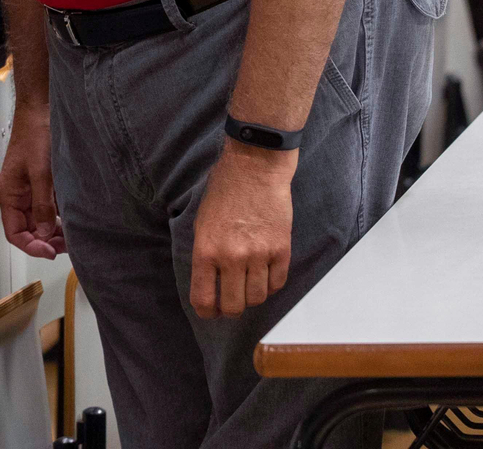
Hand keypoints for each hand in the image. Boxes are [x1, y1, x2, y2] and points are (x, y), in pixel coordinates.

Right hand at [0, 102, 63, 258]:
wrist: (41, 110)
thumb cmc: (36, 136)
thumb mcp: (41, 171)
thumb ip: (42, 204)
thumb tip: (46, 234)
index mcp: (9, 195)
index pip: (15, 233)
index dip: (32, 246)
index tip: (52, 252)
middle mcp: (17, 197)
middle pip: (28, 231)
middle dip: (46, 242)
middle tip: (69, 246)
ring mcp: (30, 191)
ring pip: (40, 222)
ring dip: (55, 232)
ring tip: (75, 236)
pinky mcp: (43, 185)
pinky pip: (49, 209)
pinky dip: (60, 218)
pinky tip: (75, 219)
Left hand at [189, 142, 295, 317]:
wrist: (254, 169)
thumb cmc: (223, 192)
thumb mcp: (201, 223)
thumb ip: (206, 254)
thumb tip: (210, 283)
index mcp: (206, 250)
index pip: (204, 298)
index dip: (206, 312)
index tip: (210, 313)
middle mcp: (232, 258)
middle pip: (233, 306)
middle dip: (230, 310)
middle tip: (230, 304)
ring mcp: (259, 255)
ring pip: (257, 298)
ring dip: (251, 298)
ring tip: (247, 288)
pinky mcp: (281, 250)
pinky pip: (278, 283)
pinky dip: (271, 285)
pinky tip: (265, 277)